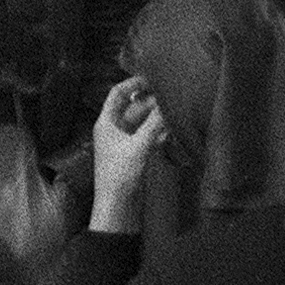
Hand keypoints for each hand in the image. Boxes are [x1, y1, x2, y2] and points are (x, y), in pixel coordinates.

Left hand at [89, 76, 166, 233]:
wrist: (118, 207)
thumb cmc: (121, 175)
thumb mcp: (139, 146)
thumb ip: (154, 124)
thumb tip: (167, 104)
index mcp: (106, 122)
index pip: (118, 94)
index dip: (133, 84)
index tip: (153, 77)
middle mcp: (114, 129)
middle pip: (134, 107)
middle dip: (152, 101)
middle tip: (174, 95)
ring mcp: (125, 142)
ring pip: (143, 122)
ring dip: (158, 117)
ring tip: (178, 109)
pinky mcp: (135, 155)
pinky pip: (148, 137)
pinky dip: (160, 132)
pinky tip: (175, 129)